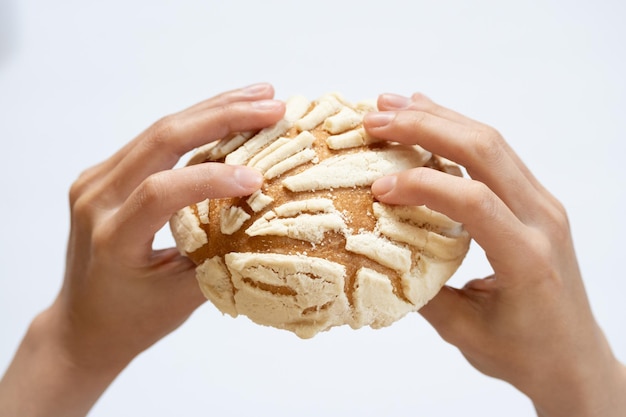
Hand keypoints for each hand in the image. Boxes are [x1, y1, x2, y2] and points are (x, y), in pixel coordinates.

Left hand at [0, 83, 285, 416]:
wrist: (82, 325)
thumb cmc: (133, 320)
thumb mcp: (181, 298)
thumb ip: (221, 255)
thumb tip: (267, 219)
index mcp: (111, 237)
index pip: (160, 191)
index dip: (211, 178)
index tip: (257, 179)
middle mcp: (95, 199)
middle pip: (161, 139)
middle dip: (223, 116)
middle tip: (272, 105)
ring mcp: (95, 181)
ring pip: (159, 130)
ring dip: (214, 110)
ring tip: (261, 96)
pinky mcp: (105, 174)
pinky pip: (154, 140)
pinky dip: (196, 124)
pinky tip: (228, 114)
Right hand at [364, 93, 625, 416]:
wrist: (574, 360)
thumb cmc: (525, 354)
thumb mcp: (464, 332)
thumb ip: (420, 291)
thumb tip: (375, 252)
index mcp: (527, 256)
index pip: (474, 202)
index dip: (422, 186)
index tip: (378, 190)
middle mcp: (542, 219)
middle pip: (485, 150)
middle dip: (425, 127)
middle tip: (376, 120)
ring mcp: (543, 205)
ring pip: (492, 142)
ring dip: (440, 119)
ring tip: (393, 106)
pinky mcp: (536, 202)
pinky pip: (498, 155)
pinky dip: (459, 132)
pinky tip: (432, 121)